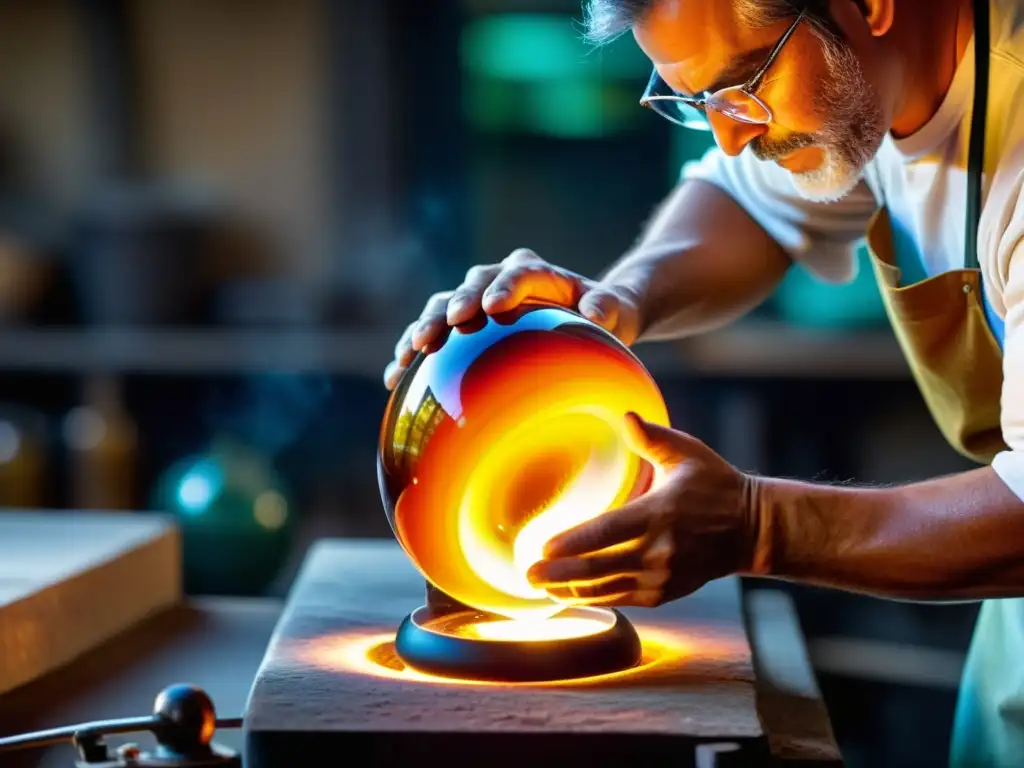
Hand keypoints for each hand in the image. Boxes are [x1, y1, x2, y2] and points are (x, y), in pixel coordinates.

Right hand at [383, 248, 643, 389]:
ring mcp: (477, 299)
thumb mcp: (617, 310)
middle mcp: (501, 279)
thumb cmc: (606, 315)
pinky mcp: (462, 323)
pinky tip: (393, 378)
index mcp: (537, 272)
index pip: (518, 273)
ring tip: (408, 353)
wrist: (586, 317)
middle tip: (445, 325)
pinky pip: (433, 334)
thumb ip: (608, 306)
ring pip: (444, 306)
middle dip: (455, 304)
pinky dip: (412, 352)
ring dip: (424, 327)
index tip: (491, 307)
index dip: (503, 286)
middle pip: (473, 285)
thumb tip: (598, 313)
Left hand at [526, 413, 755, 607]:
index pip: (605, 532)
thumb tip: (625, 416)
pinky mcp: (665, 593)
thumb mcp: (687, 453)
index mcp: (658, 513)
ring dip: (569, 591)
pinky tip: (569, 596)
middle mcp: (658, 551)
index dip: (571, 543)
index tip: (541, 548)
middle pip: (597, 569)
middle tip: (527, 574)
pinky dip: (592, 600)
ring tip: (540, 587)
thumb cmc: (715, 485)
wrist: (752, 529)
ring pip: (605, 590)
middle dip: (558, 574)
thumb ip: (651, 437)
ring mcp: (661, 577)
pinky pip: (621, 600)